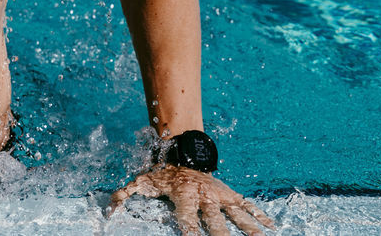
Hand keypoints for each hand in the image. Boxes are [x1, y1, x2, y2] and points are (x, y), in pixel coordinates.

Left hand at [106, 166, 274, 234]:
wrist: (183, 153)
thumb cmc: (161, 174)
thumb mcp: (141, 182)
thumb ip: (124, 195)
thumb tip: (109, 210)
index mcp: (184, 195)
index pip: (187, 218)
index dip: (189, 231)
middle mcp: (205, 196)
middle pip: (214, 221)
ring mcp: (219, 195)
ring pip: (236, 214)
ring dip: (248, 228)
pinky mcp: (230, 193)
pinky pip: (247, 204)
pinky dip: (259, 215)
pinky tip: (271, 227)